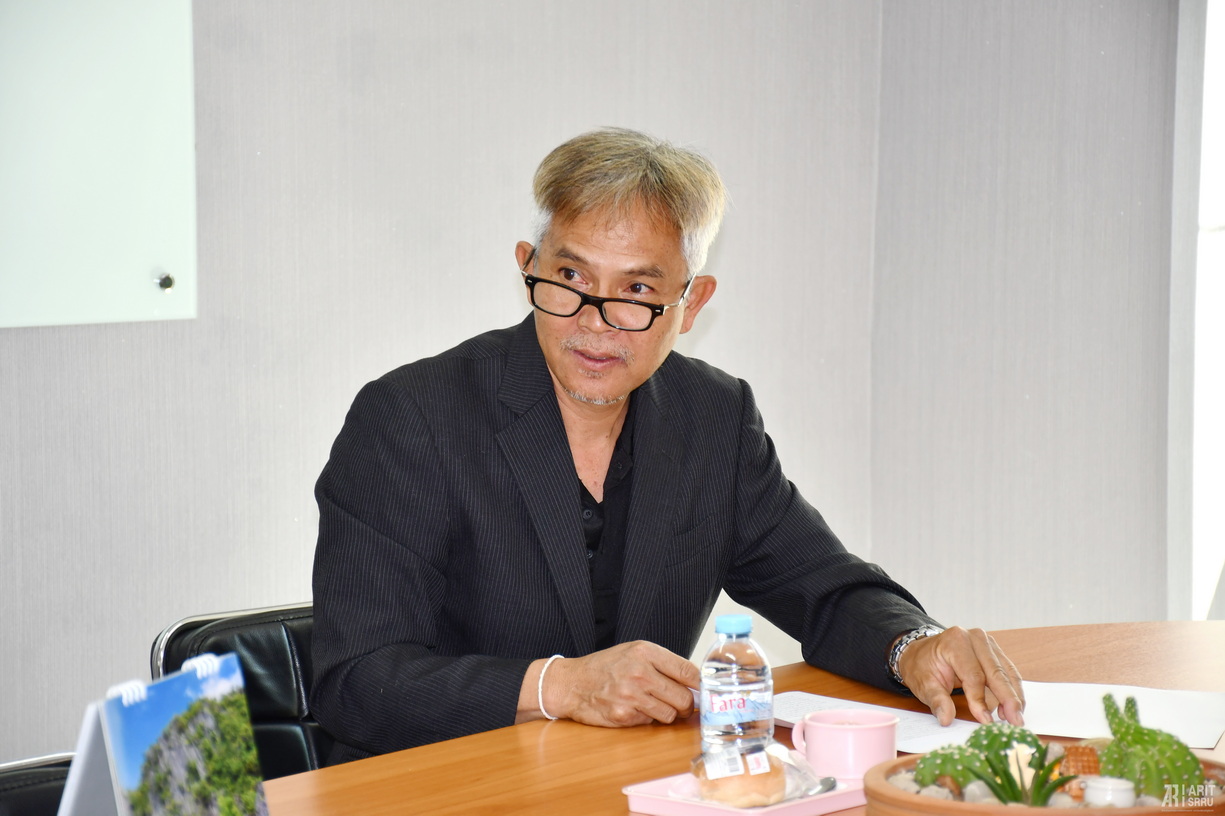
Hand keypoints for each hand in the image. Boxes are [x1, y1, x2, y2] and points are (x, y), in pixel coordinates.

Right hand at [528, 641, 699, 726]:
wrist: (572, 683)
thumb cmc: (606, 667)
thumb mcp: (634, 652)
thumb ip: (663, 664)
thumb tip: (695, 683)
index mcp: (645, 652)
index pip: (688, 670)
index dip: (701, 685)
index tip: (705, 691)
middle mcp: (640, 672)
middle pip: (685, 697)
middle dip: (687, 705)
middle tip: (682, 704)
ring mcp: (632, 695)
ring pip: (671, 714)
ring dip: (667, 713)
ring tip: (653, 704)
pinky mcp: (624, 715)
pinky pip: (650, 722)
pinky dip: (647, 718)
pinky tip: (634, 708)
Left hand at [896, 626, 1024, 726]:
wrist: (922, 652)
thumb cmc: (922, 667)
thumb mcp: (923, 684)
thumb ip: (936, 701)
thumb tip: (946, 718)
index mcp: (955, 641)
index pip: (973, 675)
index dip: (980, 699)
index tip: (986, 721)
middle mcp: (975, 638)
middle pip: (996, 672)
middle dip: (1008, 699)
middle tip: (1015, 722)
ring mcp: (987, 643)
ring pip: (1007, 672)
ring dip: (1013, 697)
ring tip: (1015, 719)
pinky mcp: (994, 651)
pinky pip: (1008, 672)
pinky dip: (1012, 690)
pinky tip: (1012, 707)